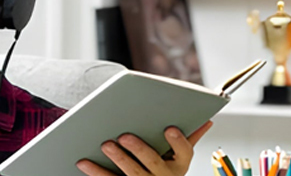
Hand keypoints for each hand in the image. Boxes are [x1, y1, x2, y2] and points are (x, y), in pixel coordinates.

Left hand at [76, 121, 213, 175]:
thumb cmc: (166, 168)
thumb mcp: (179, 157)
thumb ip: (189, 138)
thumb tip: (207, 120)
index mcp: (179, 165)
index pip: (184, 152)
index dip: (178, 141)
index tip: (170, 128)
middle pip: (153, 163)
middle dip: (139, 149)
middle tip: (124, 135)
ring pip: (132, 174)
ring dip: (118, 159)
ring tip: (105, 144)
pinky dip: (96, 172)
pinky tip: (83, 161)